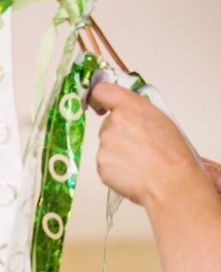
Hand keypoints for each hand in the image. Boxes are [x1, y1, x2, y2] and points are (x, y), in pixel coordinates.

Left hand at [88, 81, 205, 208]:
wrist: (170, 180)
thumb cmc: (172, 152)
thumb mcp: (161, 119)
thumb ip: (138, 112)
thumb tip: (128, 114)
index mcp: (130, 107)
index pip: (102, 91)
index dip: (99, 97)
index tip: (101, 104)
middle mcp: (113, 123)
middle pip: (108, 124)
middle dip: (119, 133)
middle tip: (140, 144)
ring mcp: (104, 145)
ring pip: (107, 145)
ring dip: (118, 152)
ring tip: (140, 160)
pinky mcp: (100, 165)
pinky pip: (105, 163)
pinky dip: (115, 167)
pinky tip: (133, 171)